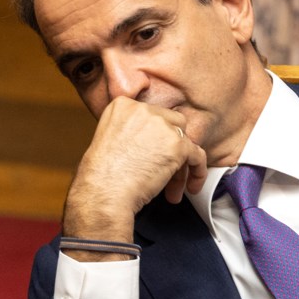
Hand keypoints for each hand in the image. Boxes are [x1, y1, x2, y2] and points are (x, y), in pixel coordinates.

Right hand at [62, 96, 206, 258]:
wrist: (103, 193)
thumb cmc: (101, 176)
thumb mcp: (108, 139)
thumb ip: (131, 131)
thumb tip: (154, 140)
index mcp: (122, 105)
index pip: (152, 115)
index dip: (155, 137)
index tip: (152, 154)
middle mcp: (142, 109)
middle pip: (171, 123)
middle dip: (170, 147)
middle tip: (163, 172)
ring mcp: (161, 125)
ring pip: (184, 141)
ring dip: (181, 164)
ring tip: (172, 188)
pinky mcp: (177, 145)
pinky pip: (197, 155)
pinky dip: (197, 171)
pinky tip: (191, 186)